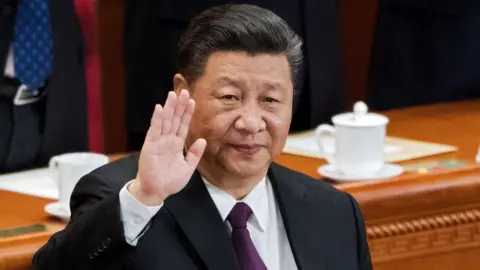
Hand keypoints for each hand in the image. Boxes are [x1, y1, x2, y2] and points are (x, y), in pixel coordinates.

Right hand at [129, 90, 205, 205]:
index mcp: (177, 145)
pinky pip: (154, 130)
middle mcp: (167, 140)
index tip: (192, 101)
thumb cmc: (170, 182)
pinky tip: (160, 109)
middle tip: (184, 91)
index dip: (187, 113)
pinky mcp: (150, 146)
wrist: (156, 192)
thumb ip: (195, 154)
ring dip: (169, 108)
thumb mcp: (188, 168)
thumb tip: (203, 140)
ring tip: (173, 94)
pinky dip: (157, 119)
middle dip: (179, 106)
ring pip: (165, 121)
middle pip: (174, 119)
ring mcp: (158, 142)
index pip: (183, 125)